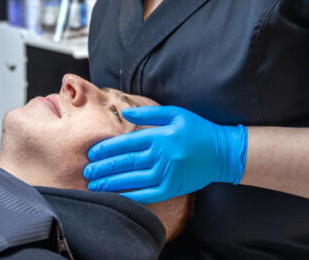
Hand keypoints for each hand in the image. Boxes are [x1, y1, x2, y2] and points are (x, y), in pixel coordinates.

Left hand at [83, 105, 246, 203]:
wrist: (222, 153)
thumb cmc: (197, 129)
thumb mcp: (175, 113)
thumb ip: (150, 112)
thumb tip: (126, 112)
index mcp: (160, 136)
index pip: (125, 144)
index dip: (106, 149)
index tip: (91, 153)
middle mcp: (161, 156)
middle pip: (124, 163)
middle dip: (102, 168)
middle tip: (86, 171)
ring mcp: (166, 174)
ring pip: (131, 180)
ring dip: (110, 183)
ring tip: (94, 185)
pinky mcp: (171, 188)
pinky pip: (146, 195)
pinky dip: (129, 196)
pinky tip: (116, 196)